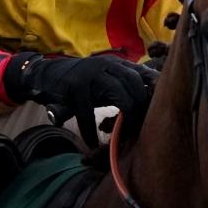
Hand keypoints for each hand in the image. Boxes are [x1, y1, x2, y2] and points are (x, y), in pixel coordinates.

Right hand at [5, 53, 157, 145]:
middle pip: (134, 83)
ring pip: (118, 94)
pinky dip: (89, 131)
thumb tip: (149, 101)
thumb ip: (123, 87)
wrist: (47, 75)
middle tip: (143, 126)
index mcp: (116, 63)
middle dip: (141, 104)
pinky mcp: (75, 89)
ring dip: (125, 116)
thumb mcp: (104, 80)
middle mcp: (106, 65)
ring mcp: (90, 76)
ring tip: (125, 135)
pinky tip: (92, 143)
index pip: (142, 73)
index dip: (154, 88)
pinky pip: (88, 113)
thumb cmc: (81, 82)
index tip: (161, 105)